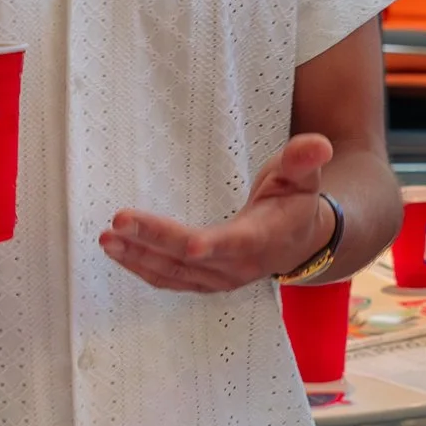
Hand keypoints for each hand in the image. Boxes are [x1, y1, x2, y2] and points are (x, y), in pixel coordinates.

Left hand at [100, 130, 338, 296]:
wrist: (297, 240)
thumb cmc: (294, 203)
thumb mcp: (303, 177)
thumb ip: (304, 160)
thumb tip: (318, 144)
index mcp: (263, 239)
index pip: (235, 244)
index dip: (213, 246)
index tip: (190, 245)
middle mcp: (237, 266)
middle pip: (191, 259)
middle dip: (153, 241)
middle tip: (118, 222)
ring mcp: (217, 278)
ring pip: (173, 274)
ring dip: (138, 257)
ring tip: (107, 238)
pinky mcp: (201, 281)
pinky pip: (167, 278)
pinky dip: (140, 267)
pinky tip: (116, 250)